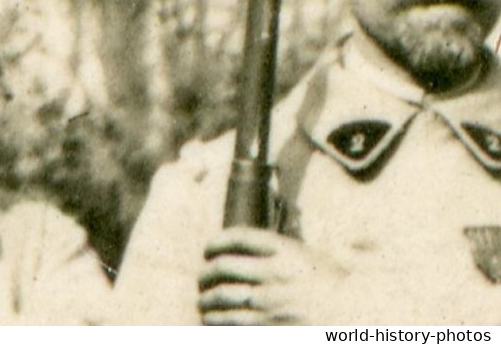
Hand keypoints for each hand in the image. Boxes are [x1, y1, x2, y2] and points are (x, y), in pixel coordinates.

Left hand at [197, 227, 354, 324]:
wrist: (362, 322)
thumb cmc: (345, 294)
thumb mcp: (327, 261)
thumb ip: (295, 250)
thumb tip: (276, 245)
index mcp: (288, 252)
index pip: (239, 237)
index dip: (217, 242)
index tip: (210, 248)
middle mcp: (274, 274)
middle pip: (222, 267)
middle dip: (206, 273)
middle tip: (203, 279)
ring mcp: (269, 303)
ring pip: (221, 297)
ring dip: (206, 300)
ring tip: (204, 302)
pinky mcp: (267, 328)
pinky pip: (230, 324)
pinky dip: (216, 322)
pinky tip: (212, 321)